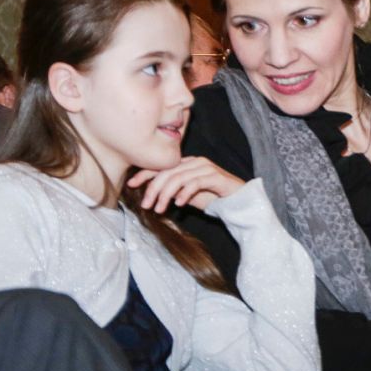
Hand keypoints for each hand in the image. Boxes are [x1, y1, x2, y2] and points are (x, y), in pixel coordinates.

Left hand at [128, 156, 245, 213]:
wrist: (239, 201)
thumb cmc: (213, 198)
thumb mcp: (188, 195)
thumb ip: (173, 191)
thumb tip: (153, 193)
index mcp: (187, 163)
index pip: (161, 165)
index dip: (144, 174)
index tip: (130, 185)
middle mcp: (195, 162)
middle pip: (167, 172)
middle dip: (153, 189)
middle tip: (146, 205)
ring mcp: (205, 167)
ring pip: (177, 178)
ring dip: (165, 195)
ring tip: (160, 209)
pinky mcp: (215, 176)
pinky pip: (194, 183)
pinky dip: (184, 194)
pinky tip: (179, 205)